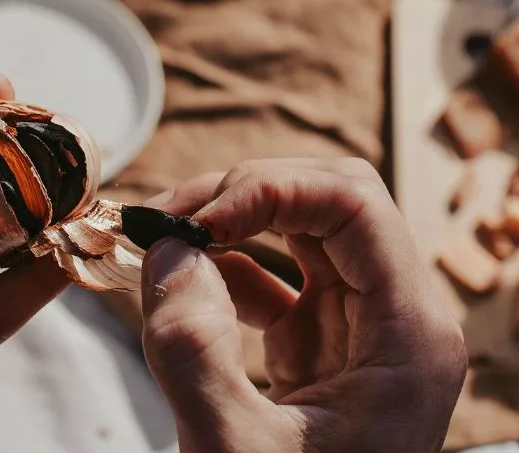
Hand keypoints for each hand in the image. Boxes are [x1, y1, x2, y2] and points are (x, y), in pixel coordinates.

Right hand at [139, 158, 466, 452]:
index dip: (268, 190)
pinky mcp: (321, 344)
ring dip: (231, 221)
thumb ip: (193, 353)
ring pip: (302, 229)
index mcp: (407, 334)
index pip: (352, 204)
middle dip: (244, 192)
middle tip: (169, 218)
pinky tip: (182, 279)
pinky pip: (277, 279)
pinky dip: (225, 267)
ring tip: (164, 236)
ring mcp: (357, 328)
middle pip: (330, 200)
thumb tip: (165, 255)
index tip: (193, 222)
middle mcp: (394, 317)